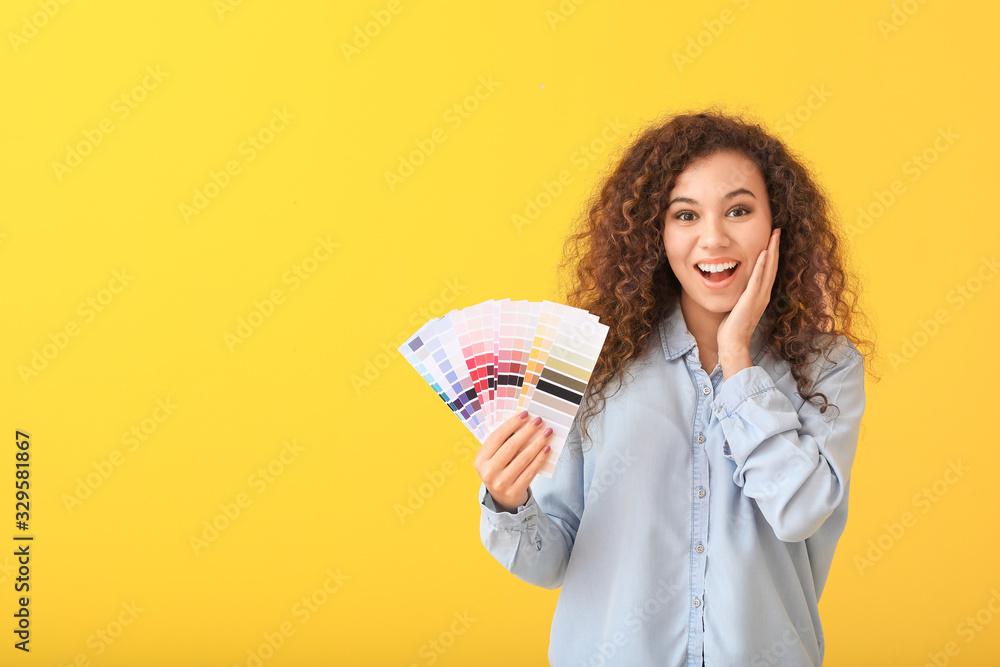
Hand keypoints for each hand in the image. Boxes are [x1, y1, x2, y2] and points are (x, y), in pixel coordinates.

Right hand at [474, 410, 553, 512]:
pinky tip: (546, 449)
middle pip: (511, 446)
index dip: (512, 424)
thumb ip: (503, 444)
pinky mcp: (514, 491)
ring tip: (547, 433)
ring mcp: (501, 483)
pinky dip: (540, 459)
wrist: (502, 500)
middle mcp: (488, 472)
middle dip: (527, 431)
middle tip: (539, 421)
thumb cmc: (500, 472)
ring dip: (537, 443)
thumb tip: (523, 423)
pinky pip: (530, 471)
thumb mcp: (494, 459)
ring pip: (523, 458)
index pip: (497, 437)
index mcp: (480, 460)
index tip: (525, 414)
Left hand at [717, 228, 779, 366]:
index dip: (772, 254)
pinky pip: (757, 279)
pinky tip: (763, 253)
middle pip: (772, 266)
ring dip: (772, 251)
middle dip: (775, 247)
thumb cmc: (732, 328)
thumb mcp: (738, 306)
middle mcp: (763, 294)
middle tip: (778, 230)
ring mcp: (759, 297)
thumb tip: (736, 285)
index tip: (772, 239)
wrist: (732, 343)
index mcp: (760, 295)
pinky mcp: (751, 300)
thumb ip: (741, 295)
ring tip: (774, 235)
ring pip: (768, 269)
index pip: (768, 270)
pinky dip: (761, 266)